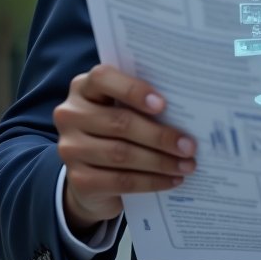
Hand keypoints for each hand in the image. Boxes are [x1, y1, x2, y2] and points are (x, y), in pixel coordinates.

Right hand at [53, 64, 196, 235]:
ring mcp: (70, 149)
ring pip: (122, 154)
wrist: (92, 174)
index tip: (163, 104)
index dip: (133, 90)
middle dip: (160, 135)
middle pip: (119, 122)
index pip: (102, 78)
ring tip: (187, 165)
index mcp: (84, 87)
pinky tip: (172, 180)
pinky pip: (120, 181)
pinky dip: (151, 181)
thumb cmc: (119, 129)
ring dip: (160, 161)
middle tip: (190, 145)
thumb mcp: (126, 109)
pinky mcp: (79, 180)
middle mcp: (70, 115)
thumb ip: (145, 102)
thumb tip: (190, 109)